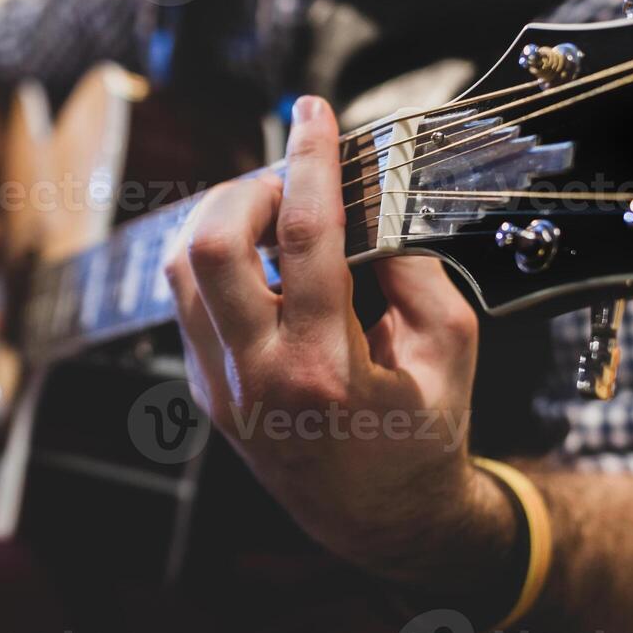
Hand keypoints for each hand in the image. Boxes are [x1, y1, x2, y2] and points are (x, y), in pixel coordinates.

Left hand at [164, 96, 505, 582]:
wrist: (381, 522)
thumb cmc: (426, 435)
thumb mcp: (452, 347)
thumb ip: (415, 265)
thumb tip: (371, 198)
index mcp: (324, 370)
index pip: (303, 236)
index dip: (308, 158)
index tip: (313, 110)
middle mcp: (256, 378)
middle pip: (208, 245)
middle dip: (245, 186)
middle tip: (289, 178)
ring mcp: (220, 387)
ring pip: (180, 268)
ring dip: (222, 218)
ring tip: (273, 212)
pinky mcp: (206, 388)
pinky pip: (187, 299)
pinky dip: (217, 257)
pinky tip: (262, 255)